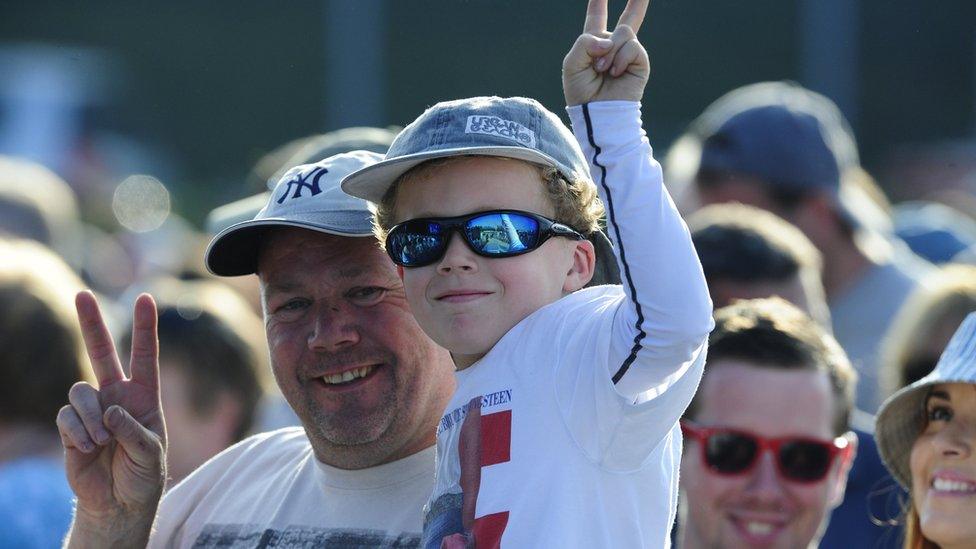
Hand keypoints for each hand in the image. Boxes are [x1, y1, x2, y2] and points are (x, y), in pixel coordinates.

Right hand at [56, 291, 165, 544]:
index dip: (144, 327)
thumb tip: (110, 410)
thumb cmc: (143, 476)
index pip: (145, 356)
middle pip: (101, 353)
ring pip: (80, 391)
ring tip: (102, 443)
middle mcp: (116, 396)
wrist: (118, 502)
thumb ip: (134, 431)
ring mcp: (91, 409)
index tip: (146, 298)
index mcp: (144, 396)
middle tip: (81, 294)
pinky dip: (78, 433)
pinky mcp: (69, 426)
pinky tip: (88, 449)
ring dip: (91, 418)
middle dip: (91, 323)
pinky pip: (66, 416)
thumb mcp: (151, 454)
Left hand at [563, 0, 649, 105]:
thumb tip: (610, 40)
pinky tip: (615, 73)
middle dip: (637, 3)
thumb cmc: (582, 92)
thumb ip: (585, 42)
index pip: (596, 17)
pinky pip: (632, 45)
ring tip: (603, 70)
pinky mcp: (640, 61)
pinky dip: (620, 58)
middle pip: (628, 18)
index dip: (598, 3)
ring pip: (623, 31)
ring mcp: (628, 53)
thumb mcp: (572, 64)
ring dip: (609, 52)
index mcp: (593, 45)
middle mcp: (613, 46)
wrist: (598, 113)